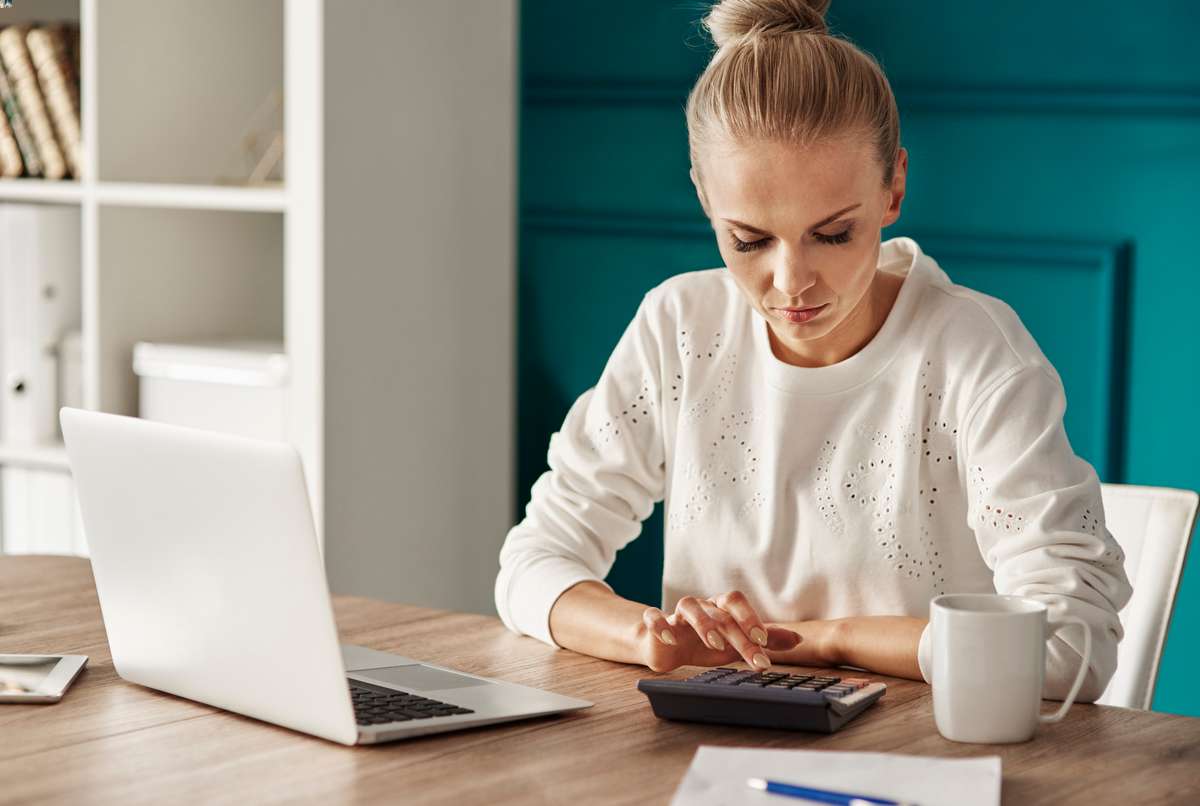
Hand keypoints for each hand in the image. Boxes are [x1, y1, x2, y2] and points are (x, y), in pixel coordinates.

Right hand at [639, 590, 801, 672]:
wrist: (666, 647)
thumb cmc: (704, 642)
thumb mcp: (737, 643)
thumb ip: (765, 640)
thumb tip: (799, 639)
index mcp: (720, 608)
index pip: (737, 604)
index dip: (750, 618)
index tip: (764, 643)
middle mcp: (701, 606)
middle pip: (719, 610)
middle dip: (738, 630)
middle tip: (754, 651)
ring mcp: (677, 614)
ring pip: (688, 606)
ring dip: (704, 622)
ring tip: (715, 644)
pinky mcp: (655, 625)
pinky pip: (653, 616)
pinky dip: (659, 623)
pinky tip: (668, 636)